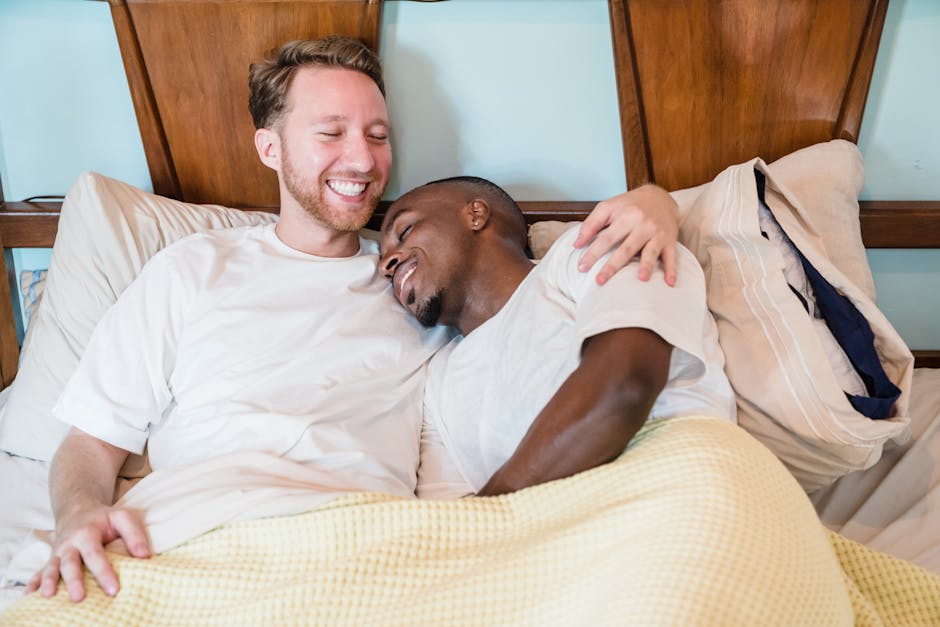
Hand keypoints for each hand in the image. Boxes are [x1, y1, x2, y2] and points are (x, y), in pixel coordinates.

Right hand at [26, 504, 149, 601]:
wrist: (77, 509)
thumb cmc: (104, 517)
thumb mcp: (122, 517)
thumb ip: (135, 534)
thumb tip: (144, 556)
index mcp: (87, 533)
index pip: (95, 554)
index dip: (104, 572)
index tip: (113, 590)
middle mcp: (69, 543)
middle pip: (69, 563)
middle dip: (73, 581)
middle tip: (79, 598)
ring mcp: (58, 552)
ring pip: (51, 567)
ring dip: (48, 581)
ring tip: (48, 595)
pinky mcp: (51, 558)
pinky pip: (39, 571)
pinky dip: (33, 582)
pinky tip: (29, 595)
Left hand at [574, 184, 678, 285]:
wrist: (660, 196)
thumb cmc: (629, 205)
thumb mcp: (608, 207)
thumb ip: (591, 224)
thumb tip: (576, 245)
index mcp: (626, 216)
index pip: (606, 238)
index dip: (593, 253)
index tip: (581, 267)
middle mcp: (643, 224)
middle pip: (626, 248)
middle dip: (613, 265)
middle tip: (600, 281)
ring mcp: (658, 233)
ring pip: (651, 251)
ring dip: (647, 265)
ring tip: (641, 279)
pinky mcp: (670, 240)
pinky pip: (672, 257)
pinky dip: (672, 270)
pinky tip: (669, 283)